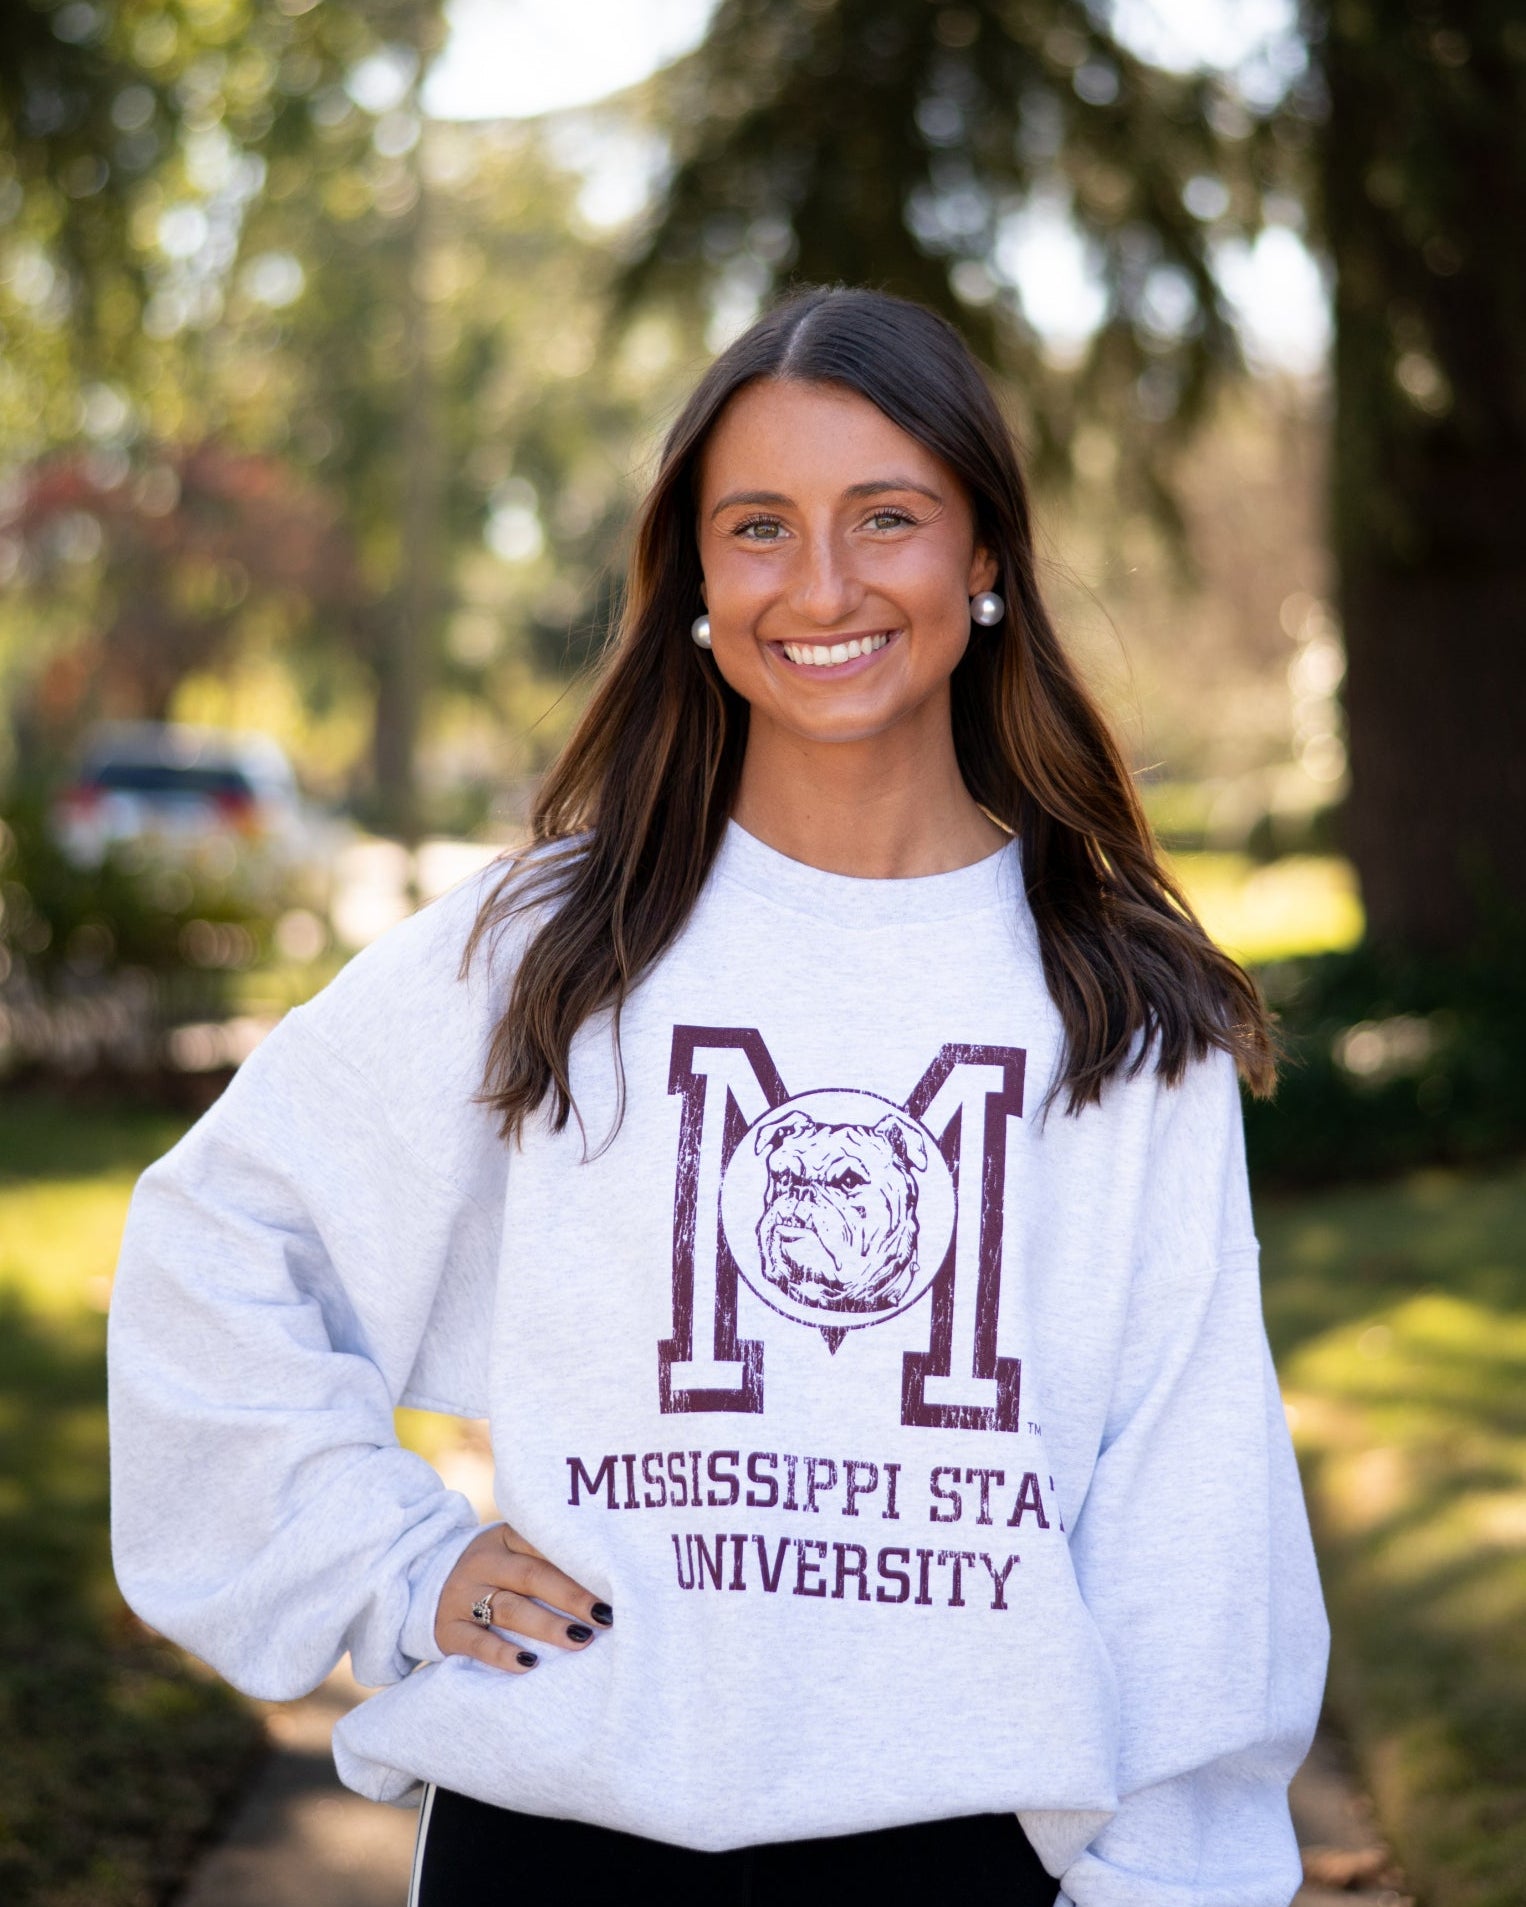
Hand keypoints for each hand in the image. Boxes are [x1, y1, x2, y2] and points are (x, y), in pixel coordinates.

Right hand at [435, 1523, 612, 1673]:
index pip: (544, 1544)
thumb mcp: (512, 1554)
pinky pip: (478, 1643)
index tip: (613, 1580)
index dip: (579, 1562)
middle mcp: (483, 1563)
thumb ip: (548, 1560)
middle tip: (605, 1616)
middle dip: (572, 1597)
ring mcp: (463, 1596)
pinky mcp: (448, 1631)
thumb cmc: (493, 1572)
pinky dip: (504, 1655)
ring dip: (547, 1626)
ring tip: (580, 1639)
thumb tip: (609, 1581)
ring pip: (509, 1609)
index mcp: (504, 1538)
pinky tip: (530, 1665)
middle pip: (532, 1577)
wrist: (423, 1585)